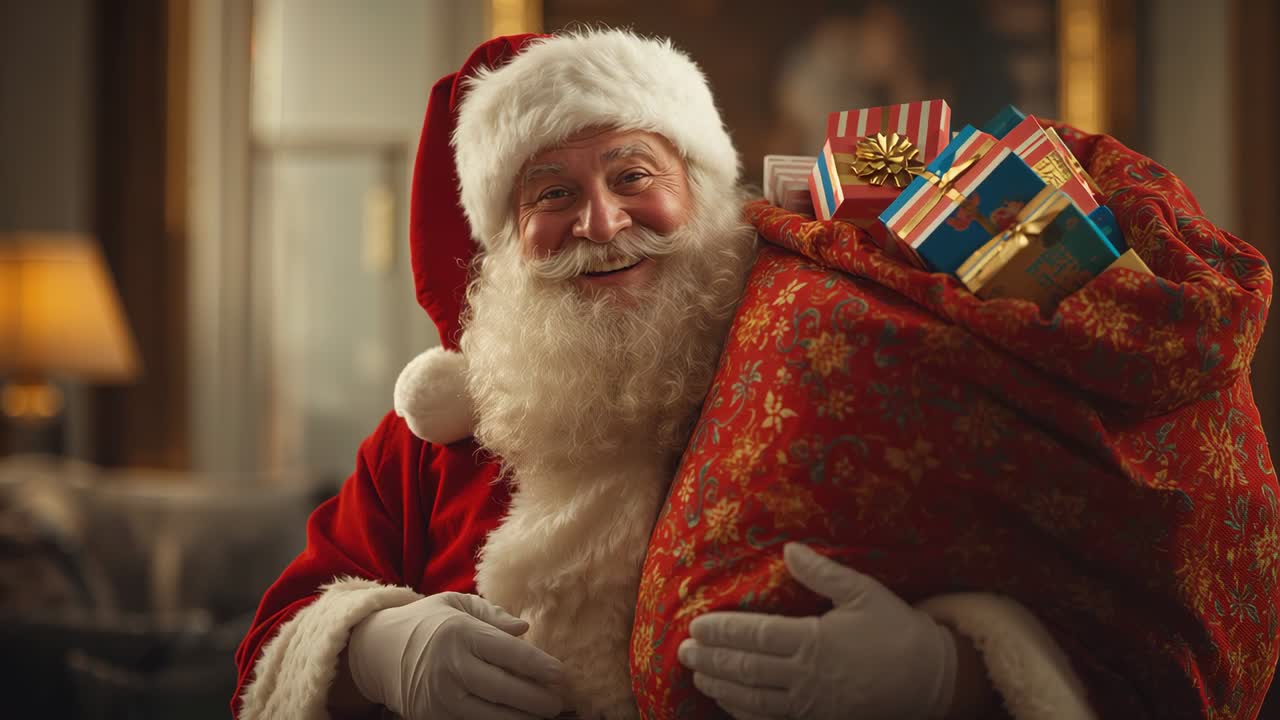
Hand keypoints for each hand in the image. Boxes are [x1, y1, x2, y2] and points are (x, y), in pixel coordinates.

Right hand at [347, 591, 565, 718]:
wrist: (377, 651)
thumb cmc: (427, 623)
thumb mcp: (457, 604)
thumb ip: (493, 615)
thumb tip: (525, 629)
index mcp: (460, 634)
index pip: (509, 653)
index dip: (539, 666)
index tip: (561, 674)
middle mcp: (450, 667)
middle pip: (505, 689)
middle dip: (538, 699)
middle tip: (559, 702)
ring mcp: (441, 698)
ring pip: (492, 715)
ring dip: (522, 718)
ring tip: (544, 715)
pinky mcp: (433, 718)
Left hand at [678, 543, 956, 719]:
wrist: (932, 682)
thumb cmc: (897, 631)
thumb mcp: (864, 593)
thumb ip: (823, 573)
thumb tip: (789, 548)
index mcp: (814, 640)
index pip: (756, 635)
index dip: (723, 631)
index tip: (696, 626)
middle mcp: (806, 676)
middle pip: (746, 669)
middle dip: (711, 660)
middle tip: (683, 652)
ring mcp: (811, 705)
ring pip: (754, 699)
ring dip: (721, 688)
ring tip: (698, 676)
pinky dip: (745, 713)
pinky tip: (729, 704)